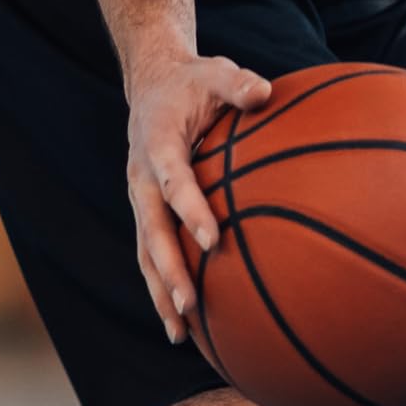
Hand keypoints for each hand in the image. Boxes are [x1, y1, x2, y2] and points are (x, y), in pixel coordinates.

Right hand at [126, 54, 271, 342]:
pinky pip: (152, 255)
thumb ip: (238, 84)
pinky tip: (184, 323)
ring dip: (160, 293)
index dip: (191, 210)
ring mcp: (141, 199)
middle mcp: (142, 177)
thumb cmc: (194, 82)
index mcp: (158, 143)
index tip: (214, 240)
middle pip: (152, 231)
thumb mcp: (216, 71)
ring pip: (146, 253)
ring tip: (179, 334)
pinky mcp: (147, 213)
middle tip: (190, 304)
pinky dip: (164, 288)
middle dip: (169, 271)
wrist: (152, 84)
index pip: (174, 181)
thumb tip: (264, 92)